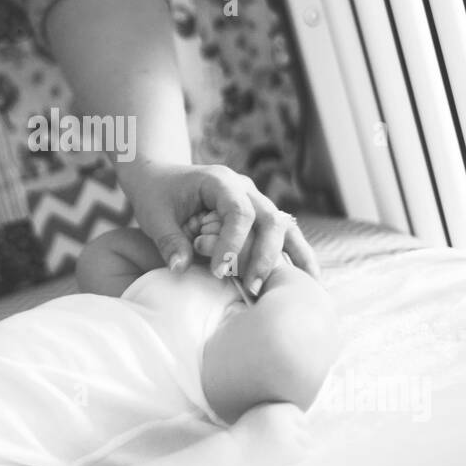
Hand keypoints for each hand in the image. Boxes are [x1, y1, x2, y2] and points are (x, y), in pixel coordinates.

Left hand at [122, 162, 320, 295]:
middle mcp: (245, 188)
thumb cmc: (156, 194)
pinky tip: (310, 280)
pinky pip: (283, 233)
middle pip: (270, 219)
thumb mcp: (155, 216)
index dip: (232, 244)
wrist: (160, 177)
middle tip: (252, 288)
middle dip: (264, 255)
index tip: (217, 272)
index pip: (239, 213)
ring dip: (293, 256)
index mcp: (221, 181)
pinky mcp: (258, 215)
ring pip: (285, 226)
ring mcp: (255, 200)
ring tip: (304, 289)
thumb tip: (180, 269)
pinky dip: (296, 254)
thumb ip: (169, 241)